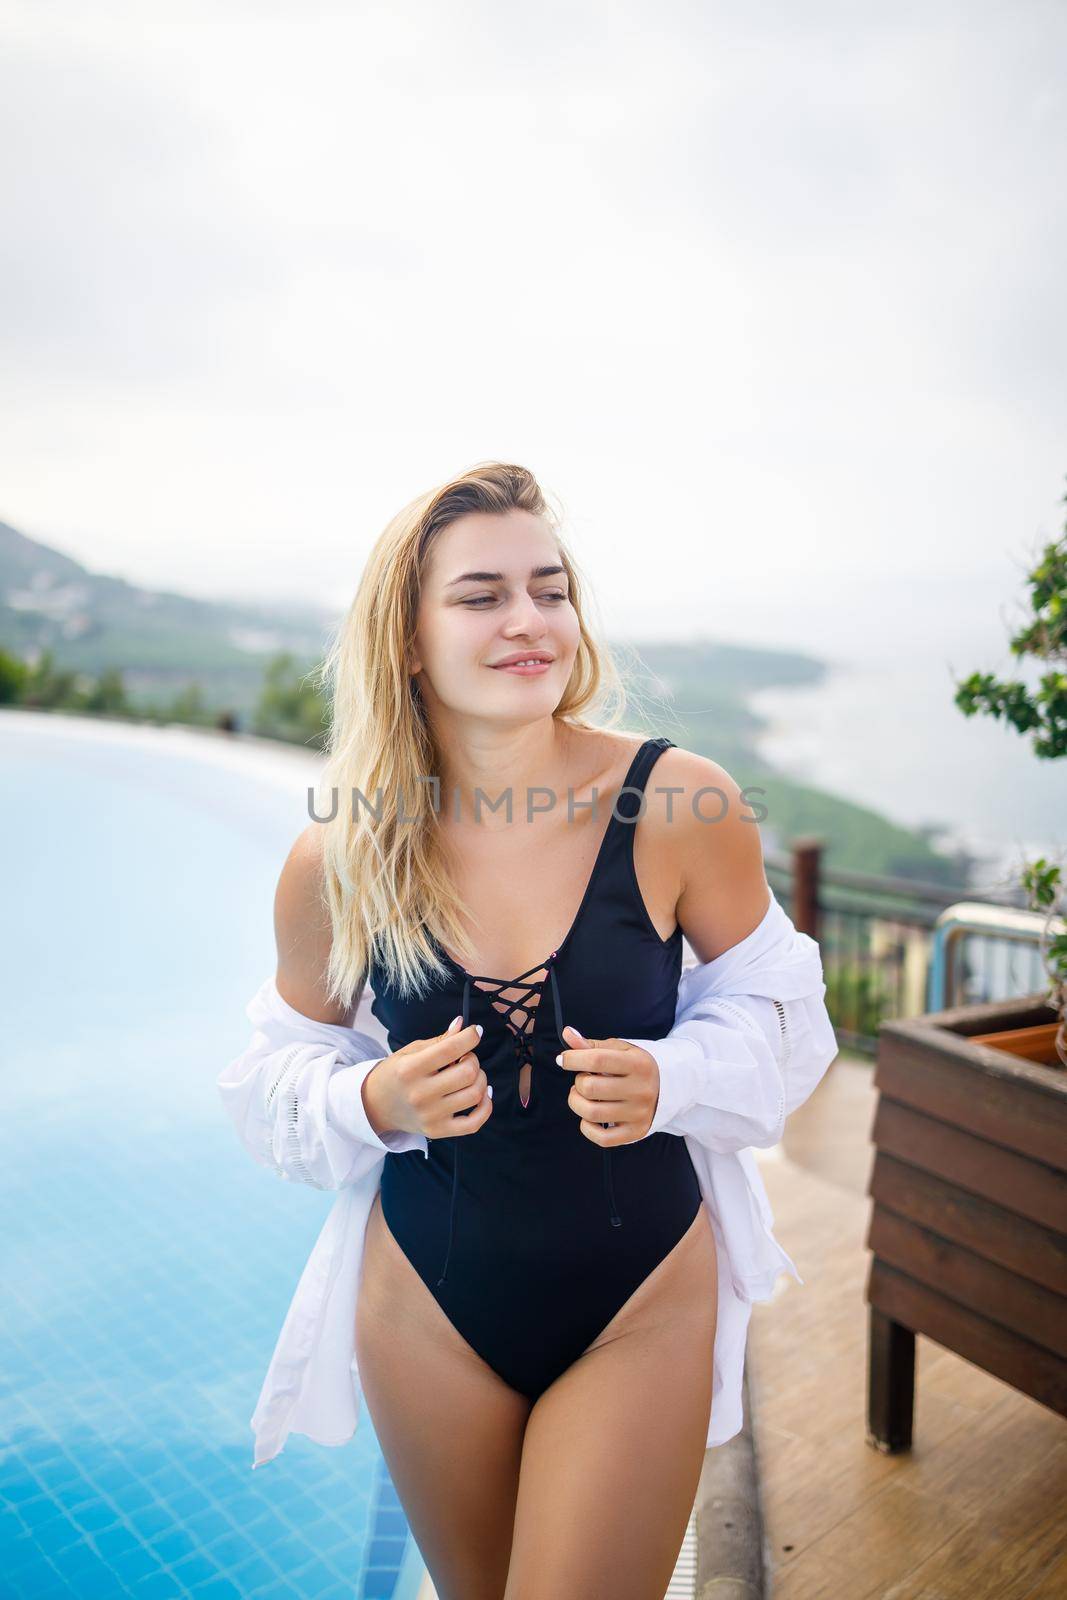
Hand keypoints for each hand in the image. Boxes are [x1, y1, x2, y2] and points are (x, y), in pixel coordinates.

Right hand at [362, 1017, 491, 1139]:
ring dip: (480, 1079)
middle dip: (473, 1059)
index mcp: (410, 1069)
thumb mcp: (410, 1051)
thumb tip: (462, 1024)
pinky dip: (486, 1107)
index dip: (470, 1036)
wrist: (375, 1106)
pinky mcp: (438, 1131)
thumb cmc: (395, 1074)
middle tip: (465, 1058)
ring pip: (475, 1094)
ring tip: (469, 1075)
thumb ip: (439, 1040)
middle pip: (467, 1072)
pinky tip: (482, 1095)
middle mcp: (419, 1094)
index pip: (450, 1048)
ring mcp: (430, 1115)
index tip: (475, 1032)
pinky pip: (474, 1123)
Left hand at [556, 1024, 659, 1145]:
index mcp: (638, 1064)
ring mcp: (639, 1114)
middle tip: (584, 1079)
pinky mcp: (635, 1132)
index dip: (572, 1059)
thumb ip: (591, 1045)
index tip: (564, 1059)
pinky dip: (587, 1128)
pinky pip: (601, 1138)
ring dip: (577, 1103)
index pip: (596, 1059)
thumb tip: (567, 1033)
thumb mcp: (619, 1050)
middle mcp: (641, 1089)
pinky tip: (590, 1117)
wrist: (667, 1089)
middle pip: (590, 1088)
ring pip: (591, 1113)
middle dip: (578, 1082)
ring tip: (583, 1096)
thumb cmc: (635, 1066)